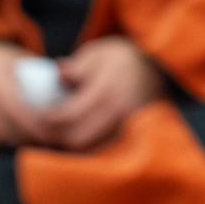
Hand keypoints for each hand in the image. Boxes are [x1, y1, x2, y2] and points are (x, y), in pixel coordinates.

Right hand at [0, 42, 48, 146]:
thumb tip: (71, 91)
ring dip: (14, 142)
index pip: (14, 106)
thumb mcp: (18, 59)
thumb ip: (39, 74)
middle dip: (26, 137)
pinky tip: (16, 141)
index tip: (51, 132)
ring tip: (35, 143)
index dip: (33, 123)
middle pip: (2, 124)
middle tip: (47, 142)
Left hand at [40, 36, 164, 152]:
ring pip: (90, 149)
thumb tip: (58, 76)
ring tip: (63, 131)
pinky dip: (90, 147)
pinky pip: (105, 150)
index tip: (41, 113)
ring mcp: (129, 125)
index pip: (65, 119)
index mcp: (107, 91)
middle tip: (48, 126)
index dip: (45, 121)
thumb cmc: (124, 58)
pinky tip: (83, 136)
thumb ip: (74, 67)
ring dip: (72, 144)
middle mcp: (120, 111)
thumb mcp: (97, 53)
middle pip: (76, 140)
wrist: (163, 65)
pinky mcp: (135, 133)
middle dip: (56, 137)